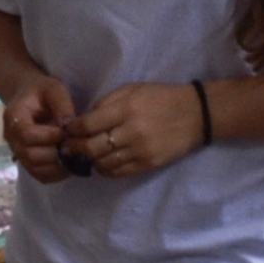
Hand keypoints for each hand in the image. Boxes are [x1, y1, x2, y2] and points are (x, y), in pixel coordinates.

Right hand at [2, 77, 79, 183]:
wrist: (30, 96)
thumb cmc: (41, 90)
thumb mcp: (53, 89)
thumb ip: (62, 105)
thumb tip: (69, 127)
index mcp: (13, 117)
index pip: (27, 134)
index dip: (49, 136)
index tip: (66, 131)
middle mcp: (11, 138)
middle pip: (30, 155)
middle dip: (55, 152)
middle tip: (73, 144)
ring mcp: (17, 152)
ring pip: (35, 169)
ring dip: (58, 165)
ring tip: (73, 154)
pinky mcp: (27, 162)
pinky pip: (40, 176)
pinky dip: (56, 173)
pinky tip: (69, 162)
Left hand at [65, 82, 204, 179]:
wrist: (196, 115)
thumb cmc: (161, 98)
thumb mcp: (133, 90)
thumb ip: (107, 103)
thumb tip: (83, 120)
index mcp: (126, 109)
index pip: (88, 125)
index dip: (72, 130)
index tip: (67, 130)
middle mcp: (131, 132)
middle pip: (92, 147)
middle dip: (75, 148)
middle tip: (68, 147)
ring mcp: (140, 151)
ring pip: (103, 163)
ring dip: (89, 161)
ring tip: (85, 156)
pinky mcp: (148, 164)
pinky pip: (118, 172)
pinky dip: (105, 170)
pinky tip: (102, 164)